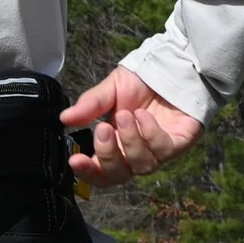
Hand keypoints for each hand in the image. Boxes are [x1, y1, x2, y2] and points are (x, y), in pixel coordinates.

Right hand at [60, 68, 202, 188]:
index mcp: (115, 146)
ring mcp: (157, 152)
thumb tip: (65, 118)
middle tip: (103, 129)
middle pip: (119, 175)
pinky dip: (150, 134)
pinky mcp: (178, 144)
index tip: (75, 160)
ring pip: (142, 166)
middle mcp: (135, 154)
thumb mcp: (110, 90)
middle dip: (108, 155)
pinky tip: (144, 116)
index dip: (87, 172)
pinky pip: (163, 150)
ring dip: (130, 142)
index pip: (100, 172)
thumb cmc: (140, 83)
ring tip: (126, 115)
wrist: (170, 67)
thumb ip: (90, 106)